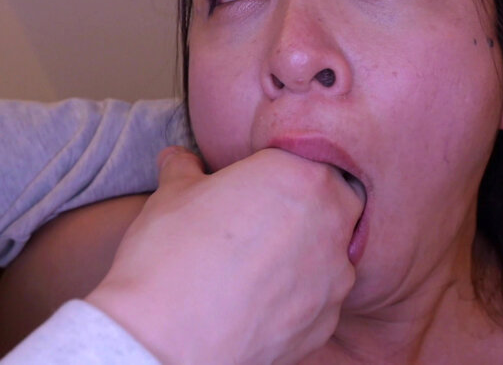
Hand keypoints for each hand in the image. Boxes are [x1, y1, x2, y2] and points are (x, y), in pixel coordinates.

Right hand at [85, 146, 363, 363]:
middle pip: (337, 203)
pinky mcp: (326, 321)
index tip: (258, 189)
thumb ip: (186, 169)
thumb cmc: (169, 257)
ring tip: (259, 270)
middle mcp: (331, 222)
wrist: (164, 342)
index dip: (285, 174)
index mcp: (300, 176)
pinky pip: (321, 299)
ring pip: (333, 254)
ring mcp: (334, 277)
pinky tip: (262, 302)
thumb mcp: (171, 195)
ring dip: (307, 255)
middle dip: (309, 210)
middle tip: (264, 225)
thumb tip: (180, 160)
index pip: (310, 161)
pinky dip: (299, 298)